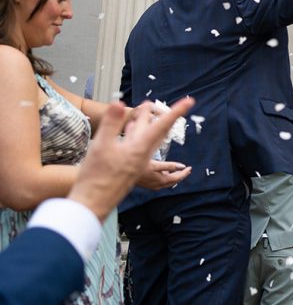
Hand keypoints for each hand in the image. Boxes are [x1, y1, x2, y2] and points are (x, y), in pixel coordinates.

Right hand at [69, 98, 193, 222]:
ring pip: (152, 143)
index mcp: (140, 150)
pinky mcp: (131, 171)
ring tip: (150, 116)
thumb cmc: (95, 176)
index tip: (189, 101)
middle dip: (168, 118)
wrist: (91, 203)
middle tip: (180, 106)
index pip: (162, 126)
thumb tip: (119, 104)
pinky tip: (130, 134)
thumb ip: (111, 124)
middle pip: (160, 134)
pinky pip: (142, 150)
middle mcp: (144, 158)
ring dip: (155, 128)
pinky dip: (141, 138)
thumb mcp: (101, 146)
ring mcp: (138, 166)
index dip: (175, 112)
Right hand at [136, 161, 192, 189]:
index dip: (185, 173)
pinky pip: (161, 182)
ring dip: (174, 176)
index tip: (190, 168)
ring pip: (167, 182)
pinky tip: (165, 172)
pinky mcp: (149, 184)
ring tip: (178, 170)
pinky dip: (166, 177)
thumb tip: (182, 166)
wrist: (124, 172)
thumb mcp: (156, 165)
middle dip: (181, 175)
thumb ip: (170, 165)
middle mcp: (158, 185)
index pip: (178, 178)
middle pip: (174, 181)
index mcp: (162, 181)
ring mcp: (153, 186)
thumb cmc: (139, 167)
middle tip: (187, 170)